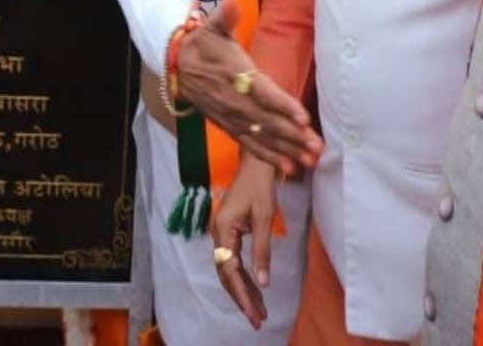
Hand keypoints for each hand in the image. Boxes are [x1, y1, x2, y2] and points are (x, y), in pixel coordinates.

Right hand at [175, 1, 322, 173]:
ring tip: (309, 160)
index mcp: (236, 74)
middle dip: (293, 135)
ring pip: (262, 136)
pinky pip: (250, 144)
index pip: (263, 92)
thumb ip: (224, 16)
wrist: (177, 66)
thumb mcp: (211, 27)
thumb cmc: (202, 44)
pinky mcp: (229, 126)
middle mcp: (235, 100)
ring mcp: (232, 116)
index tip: (304, 117)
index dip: (283, 105)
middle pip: (268, 120)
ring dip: (287, 149)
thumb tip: (232, 0)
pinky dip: (269, 157)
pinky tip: (288, 168)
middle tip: (317, 147)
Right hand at [211, 154, 281, 329]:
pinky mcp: (229, 232)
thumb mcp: (265, 218)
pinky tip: (256, 290)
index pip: (229, 270)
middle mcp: (217, 233)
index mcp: (222, 229)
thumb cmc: (260, 185)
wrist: (256, 162)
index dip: (242, 295)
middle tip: (257, 321)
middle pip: (226, 274)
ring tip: (259, 312)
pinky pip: (234, 260)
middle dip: (242, 298)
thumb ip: (262, 251)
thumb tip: (263, 282)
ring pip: (229, 270)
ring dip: (244, 291)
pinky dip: (245, 277)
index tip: (254, 314)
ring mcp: (222, 233)